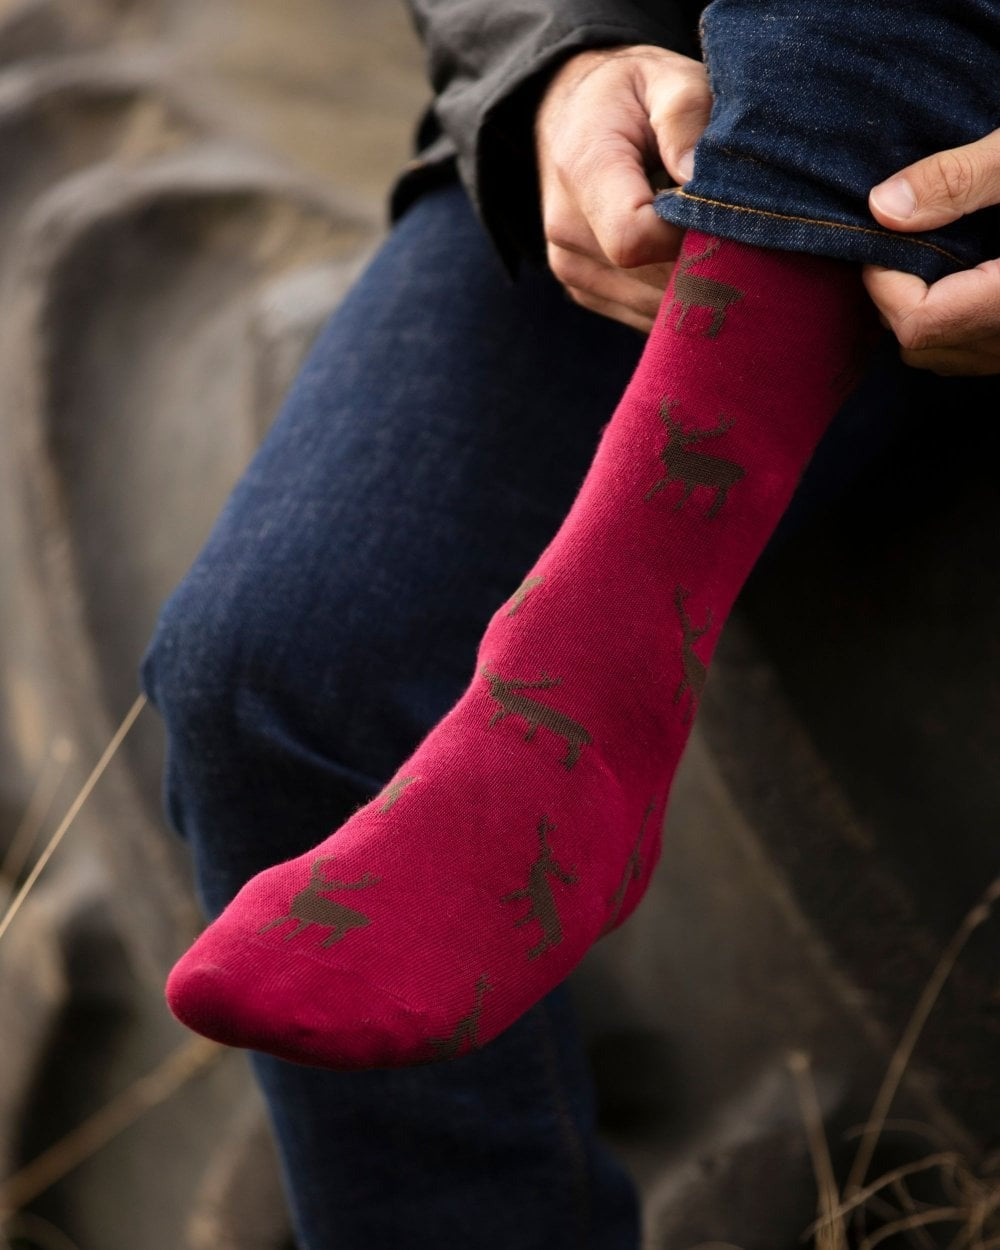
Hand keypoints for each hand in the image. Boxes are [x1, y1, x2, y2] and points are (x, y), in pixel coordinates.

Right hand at [536, 45, 710, 332]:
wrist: (570, 119)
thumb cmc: (628, 96)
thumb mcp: (661, 76)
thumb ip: (684, 113)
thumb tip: (697, 177)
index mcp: (583, 171)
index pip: (634, 238)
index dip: (690, 236)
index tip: (722, 213)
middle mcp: (566, 232)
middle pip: (651, 281)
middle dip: (706, 265)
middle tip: (742, 232)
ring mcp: (571, 269)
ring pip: (653, 309)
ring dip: (696, 286)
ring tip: (715, 241)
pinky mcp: (583, 290)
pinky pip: (644, 317)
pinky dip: (677, 298)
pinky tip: (690, 259)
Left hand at [865, 129, 999, 374]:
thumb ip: (959, 180)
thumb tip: (881, 207)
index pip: (918, 324)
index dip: (884, 283)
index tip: (884, 233)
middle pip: (924, 346)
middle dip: (897, 298)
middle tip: (899, 240)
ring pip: (948, 353)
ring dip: (924, 312)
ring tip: (928, 252)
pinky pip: (977, 347)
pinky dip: (956, 318)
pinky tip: (962, 269)